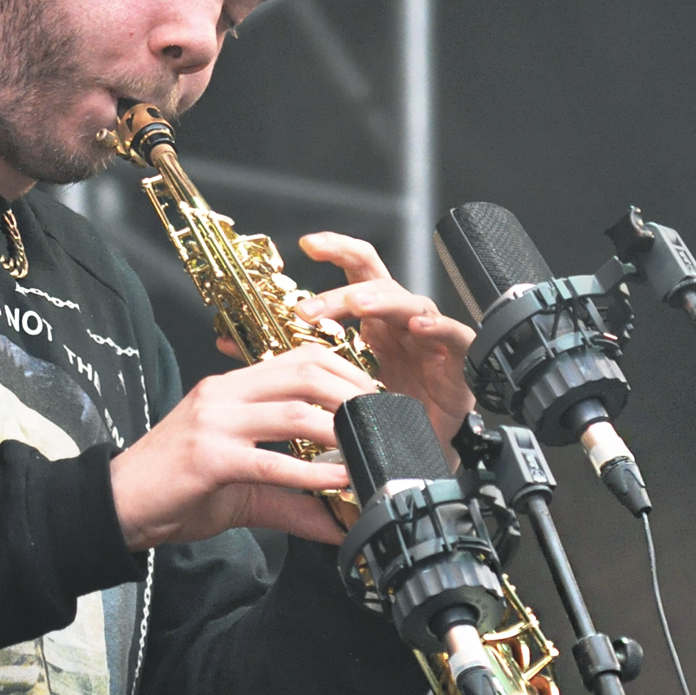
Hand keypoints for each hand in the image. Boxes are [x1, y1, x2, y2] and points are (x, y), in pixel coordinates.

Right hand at [107, 344, 376, 549]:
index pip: (298, 359)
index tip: (373, 399)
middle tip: (382, 422)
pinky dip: (311, 472)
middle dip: (352, 395)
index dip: (344, 371)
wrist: (116, 506)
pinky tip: (338, 482)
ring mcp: (214, 423)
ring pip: (293, 413)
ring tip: (368, 450)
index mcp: (231, 388)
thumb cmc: (175, 489)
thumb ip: (293, 498)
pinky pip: (270, 461)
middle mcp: (223, 395)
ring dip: (339, 431)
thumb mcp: (244, 487)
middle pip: (304, 374)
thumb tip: (339, 522)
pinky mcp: (208, 458)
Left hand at [296, 233, 474, 450]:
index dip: (337, 250)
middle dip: (342, 290)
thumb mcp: (339, 382)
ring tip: (357, 304)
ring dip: (382, 301)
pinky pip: (453, 334)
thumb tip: (238, 344)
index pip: (358, 271)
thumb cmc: (386, 413)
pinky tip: (419, 327)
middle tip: (309, 310)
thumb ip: (299, 359)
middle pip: (378, 283)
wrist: (422, 450)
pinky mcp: (457, 359)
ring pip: (410, 304)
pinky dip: (437, 327)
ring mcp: (431, 336)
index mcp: (375, 319)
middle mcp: (402, 321)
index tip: (308, 243)